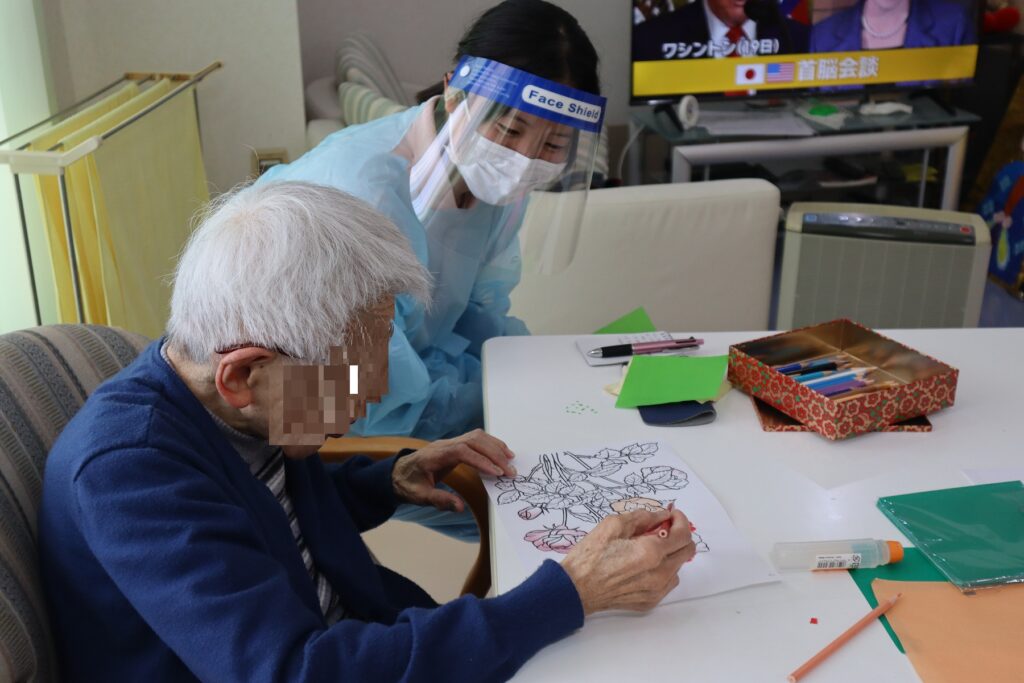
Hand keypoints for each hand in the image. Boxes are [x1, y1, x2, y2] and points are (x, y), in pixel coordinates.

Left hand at [392, 429, 515, 510]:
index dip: (481, 460)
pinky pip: (475, 439)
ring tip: (510, 460)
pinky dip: (490, 445)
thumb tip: (460, 507)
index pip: (462, 451)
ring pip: (476, 436)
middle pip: (473, 440)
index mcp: (434, 456)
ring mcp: (449, 443)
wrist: (398, 473)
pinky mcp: (454, 445)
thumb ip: (439, 500)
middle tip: (510, 471)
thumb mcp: (420, 496)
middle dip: (494, 454)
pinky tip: (500, 454)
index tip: (497, 472)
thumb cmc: (408, 485)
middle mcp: (444, 445)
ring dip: (495, 447)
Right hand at [561, 508, 695, 615]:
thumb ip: (642, 517)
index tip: (672, 514)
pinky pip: (668, 582)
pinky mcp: (650, 601)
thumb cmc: (590, 556)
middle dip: (679, 535)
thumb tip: (660, 515)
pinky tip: (643, 565)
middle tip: (663, 528)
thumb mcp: (612, 525)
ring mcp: (656, 590)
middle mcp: (659, 573)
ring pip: (678, 567)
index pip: (683, 534)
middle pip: (687, 551)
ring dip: (670, 553)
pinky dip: (662, 570)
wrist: (576, 589)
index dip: (680, 520)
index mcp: (650, 552)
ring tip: (648, 548)